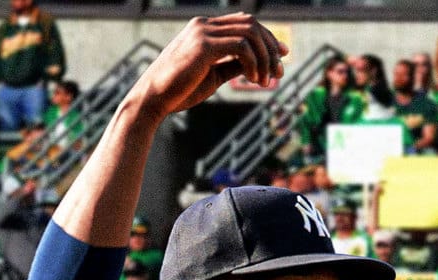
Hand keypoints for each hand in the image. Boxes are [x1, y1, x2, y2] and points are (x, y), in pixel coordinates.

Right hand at [129, 13, 287, 118]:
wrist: (154, 98)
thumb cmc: (181, 90)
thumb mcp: (214, 75)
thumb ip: (234, 65)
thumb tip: (259, 63)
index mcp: (204, 28)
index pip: (245, 23)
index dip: (268, 38)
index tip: (282, 56)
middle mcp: (204, 24)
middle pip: (252, 24)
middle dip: (271, 48)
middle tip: (279, 73)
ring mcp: (203, 32)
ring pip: (250, 33)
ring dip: (265, 57)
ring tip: (267, 81)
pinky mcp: (203, 45)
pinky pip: (242, 46)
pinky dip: (254, 63)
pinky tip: (254, 80)